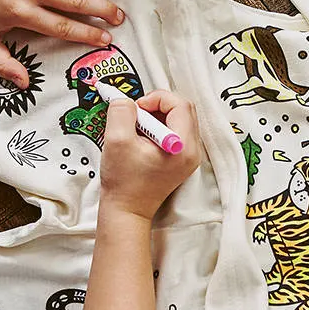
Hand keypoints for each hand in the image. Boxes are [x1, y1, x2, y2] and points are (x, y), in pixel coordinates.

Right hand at [99, 90, 200, 219]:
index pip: (180, 104)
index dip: (156, 99)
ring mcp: (189, 156)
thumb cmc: (124, 183)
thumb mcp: (116, 140)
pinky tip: (142, 138)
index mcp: (182, 146)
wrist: (127, 210)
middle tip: (136, 116)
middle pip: (183, 109)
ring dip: (157, 116)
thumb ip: (121, 112)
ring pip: (179, 119)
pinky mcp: (181, 159)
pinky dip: (158, 127)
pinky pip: (175, 131)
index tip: (137, 108)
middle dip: (157, 105)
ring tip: (137, 129)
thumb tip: (125, 99)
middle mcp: (192, 151)